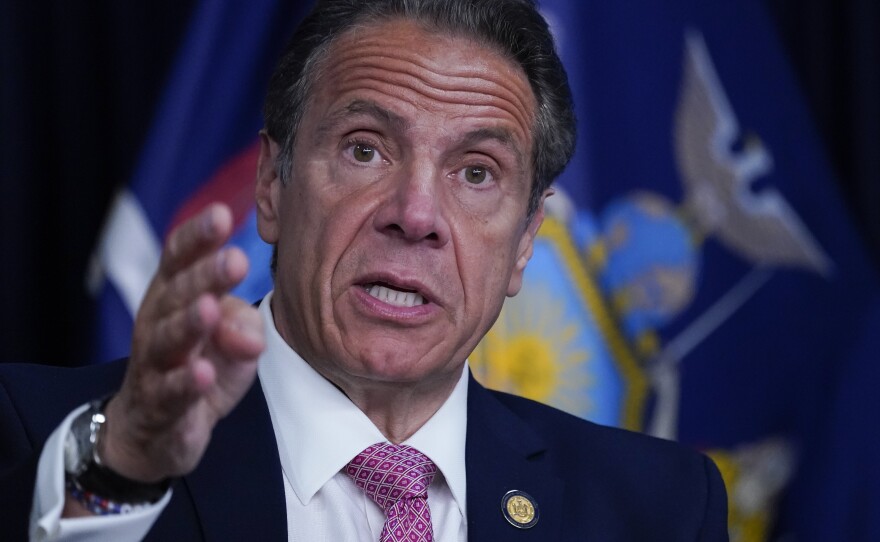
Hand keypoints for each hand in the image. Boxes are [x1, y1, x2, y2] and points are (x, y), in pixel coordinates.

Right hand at [100, 203, 264, 481]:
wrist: (157, 430)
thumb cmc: (200, 366)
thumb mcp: (232, 337)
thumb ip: (244, 324)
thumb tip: (249, 334)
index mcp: (173, 295)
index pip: (180, 258)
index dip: (198, 237)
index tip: (223, 214)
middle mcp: (157, 322)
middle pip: (177, 294)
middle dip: (204, 275)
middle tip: (235, 260)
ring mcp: (154, 364)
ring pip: (168, 340)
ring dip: (189, 323)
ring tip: (209, 308)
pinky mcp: (159, 405)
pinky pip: (171, 392)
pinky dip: (186, 383)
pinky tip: (204, 374)